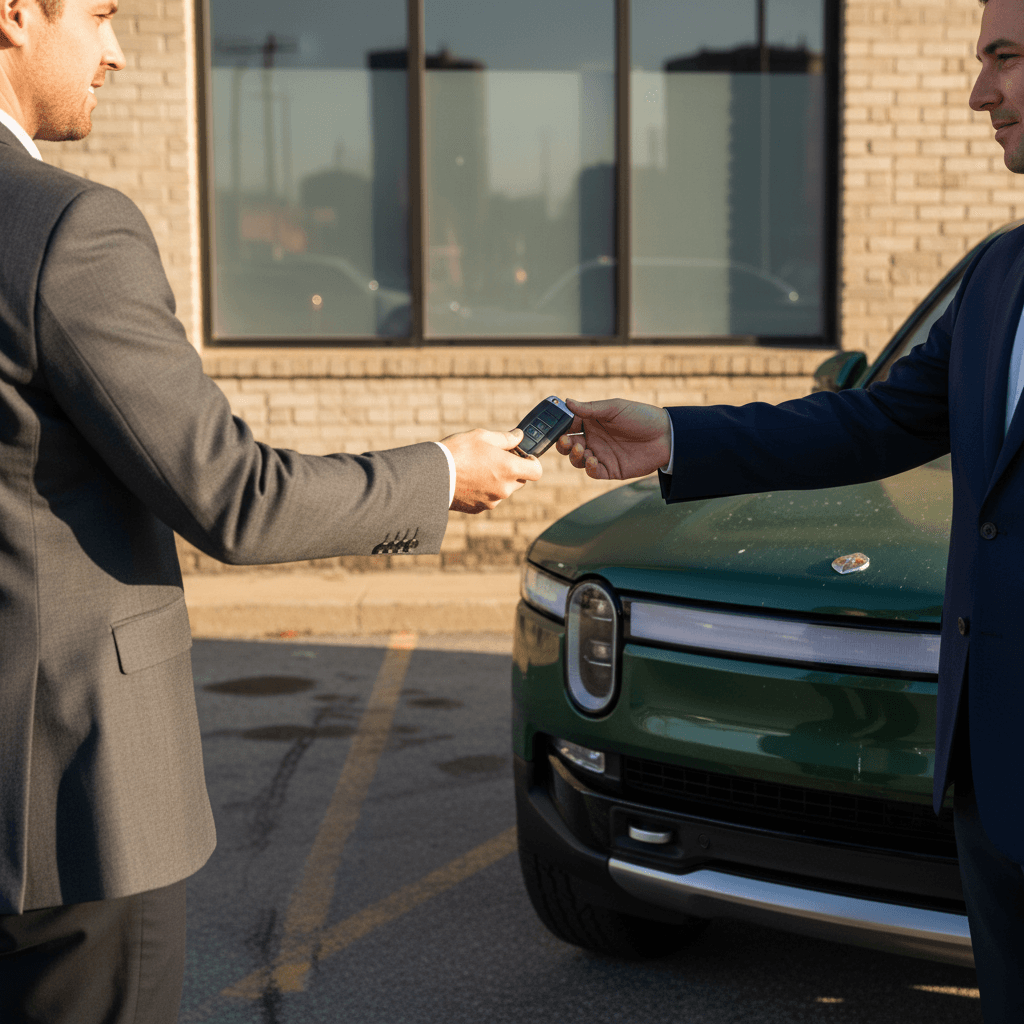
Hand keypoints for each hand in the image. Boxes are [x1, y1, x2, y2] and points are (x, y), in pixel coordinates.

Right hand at [441, 428, 542, 512]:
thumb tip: (519, 436)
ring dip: (498, 480)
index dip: (533, 463)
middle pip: (520, 481)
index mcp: (509, 469)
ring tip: (477, 468)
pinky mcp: (478, 509)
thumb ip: (505, 438)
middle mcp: (504, 488)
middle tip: (496, 458)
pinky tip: (469, 479)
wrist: (431, 475)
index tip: (524, 456)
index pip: (537, 471)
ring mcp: (492, 501)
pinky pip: (488, 499)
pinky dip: (484, 490)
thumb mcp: (482, 436)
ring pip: (503, 490)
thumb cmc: (458, 452)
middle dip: (513, 470)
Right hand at [555, 398, 670, 479]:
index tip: (554, 427)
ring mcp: (601, 454)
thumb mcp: (615, 408)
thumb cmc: (642, 417)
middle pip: (568, 445)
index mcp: (593, 422)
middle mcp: (594, 439)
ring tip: (581, 450)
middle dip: (563, 445)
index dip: (560, 427)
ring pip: (577, 460)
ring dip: (574, 456)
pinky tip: (593, 460)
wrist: (666, 437)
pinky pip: (593, 472)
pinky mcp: (610, 469)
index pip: (569, 425)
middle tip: (566, 441)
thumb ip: (590, 408)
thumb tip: (567, 402)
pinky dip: (589, 468)